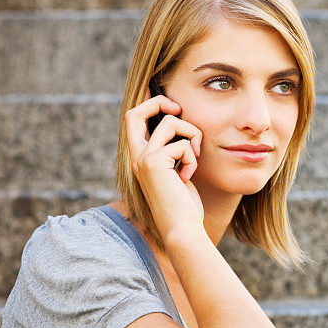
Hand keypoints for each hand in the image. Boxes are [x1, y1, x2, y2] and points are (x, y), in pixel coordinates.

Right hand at [124, 88, 204, 240]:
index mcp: (139, 158)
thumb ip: (173, 151)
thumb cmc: (183, 204)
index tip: (167, 99)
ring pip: (171, 123)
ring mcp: (142, 158)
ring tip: (194, 159)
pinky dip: (193, 158)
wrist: (181, 227)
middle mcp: (135, 156)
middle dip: (160, 102)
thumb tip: (182, 127)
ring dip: (192, 136)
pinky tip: (188, 176)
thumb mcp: (177, 172)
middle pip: (137, 111)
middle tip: (179, 110)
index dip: (147, 103)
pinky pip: (183, 143)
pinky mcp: (154, 162)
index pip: (133, 119)